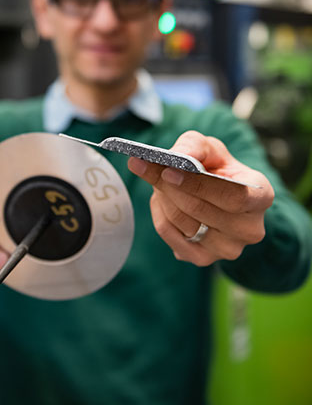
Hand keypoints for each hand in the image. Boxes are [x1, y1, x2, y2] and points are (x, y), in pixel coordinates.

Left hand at [128, 131, 273, 265]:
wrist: (218, 198)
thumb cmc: (217, 170)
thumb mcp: (211, 149)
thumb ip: (194, 146)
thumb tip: (176, 156)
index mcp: (261, 197)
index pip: (233, 196)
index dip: (198, 185)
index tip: (168, 170)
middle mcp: (250, 229)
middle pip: (200, 209)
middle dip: (168, 186)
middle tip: (143, 166)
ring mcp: (227, 249)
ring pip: (181, 222)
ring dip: (162, 197)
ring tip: (158, 181)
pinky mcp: (203, 258)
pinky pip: (169, 234)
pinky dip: (159, 213)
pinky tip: (162, 200)